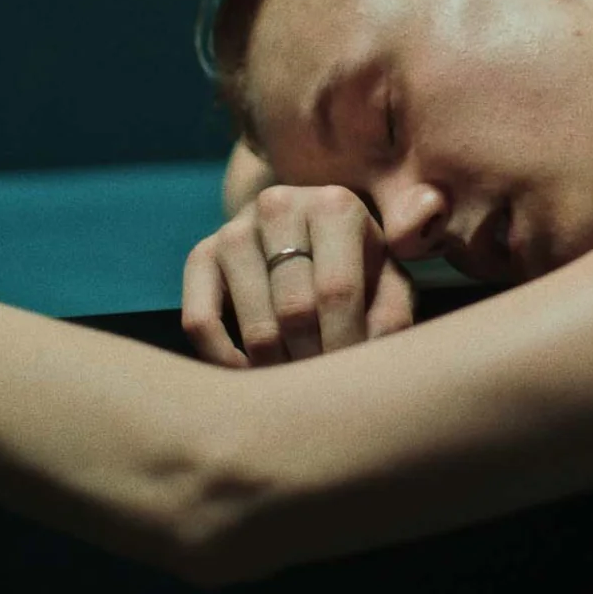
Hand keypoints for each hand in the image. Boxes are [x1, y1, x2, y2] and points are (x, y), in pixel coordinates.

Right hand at [182, 184, 415, 367]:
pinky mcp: (200, 255)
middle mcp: (280, 206)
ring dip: (275, 368)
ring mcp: (234, 229)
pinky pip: (200, 322)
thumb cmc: (357, 266)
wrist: (305, 234)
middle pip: (294, 310)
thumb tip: (370, 355)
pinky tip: (251, 374)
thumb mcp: (387, 281)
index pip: (337, 291)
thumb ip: (393, 314)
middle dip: (313, 361)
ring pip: (252, 324)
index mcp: (335, 206)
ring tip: (296, 383)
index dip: (344, 345)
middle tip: (324, 387)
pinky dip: (224, 360)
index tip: (350, 380)